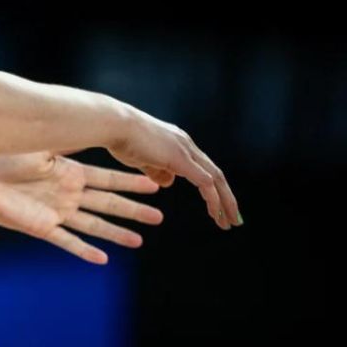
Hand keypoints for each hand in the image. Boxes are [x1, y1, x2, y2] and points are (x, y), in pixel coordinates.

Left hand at [0, 152, 164, 264]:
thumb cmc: (1, 155)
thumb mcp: (38, 146)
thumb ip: (62, 138)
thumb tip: (82, 115)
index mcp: (68, 173)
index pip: (107, 179)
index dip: (131, 183)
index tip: (155, 185)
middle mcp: (66, 194)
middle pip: (107, 204)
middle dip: (132, 211)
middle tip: (159, 217)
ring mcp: (55, 212)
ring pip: (93, 225)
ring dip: (115, 234)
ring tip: (139, 241)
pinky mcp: (40, 228)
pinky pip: (67, 242)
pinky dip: (84, 250)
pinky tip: (103, 259)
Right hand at [107, 112, 240, 229]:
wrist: (113, 124)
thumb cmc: (120, 138)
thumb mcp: (141, 159)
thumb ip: (156, 170)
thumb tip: (168, 182)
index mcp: (178, 143)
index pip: (203, 167)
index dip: (213, 187)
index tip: (217, 205)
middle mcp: (186, 144)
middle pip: (215, 174)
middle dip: (226, 197)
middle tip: (234, 218)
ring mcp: (185, 150)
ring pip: (216, 179)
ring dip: (225, 202)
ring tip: (230, 221)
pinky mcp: (181, 158)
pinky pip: (205, 183)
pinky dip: (213, 200)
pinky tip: (215, 213)